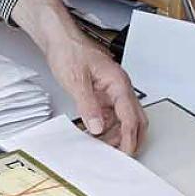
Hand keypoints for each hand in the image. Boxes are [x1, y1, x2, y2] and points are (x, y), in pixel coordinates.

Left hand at [12, 0, 146, 154]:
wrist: (59, 39)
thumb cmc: (69, 51)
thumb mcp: (76, 80)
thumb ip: (88, 105)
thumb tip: (97, 127)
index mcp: (118, 83)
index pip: (130, 116)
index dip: (130, 138)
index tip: (127, 153)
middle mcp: (119, 87)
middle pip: (134, 119)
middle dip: (130, 139)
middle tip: (121, 156)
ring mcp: (111, 91)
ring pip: (122, 119)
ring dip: (115, 135)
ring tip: (103, 148)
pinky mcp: (101, 94)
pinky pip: (109, 115)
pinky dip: (104, 127)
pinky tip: (94, 135)